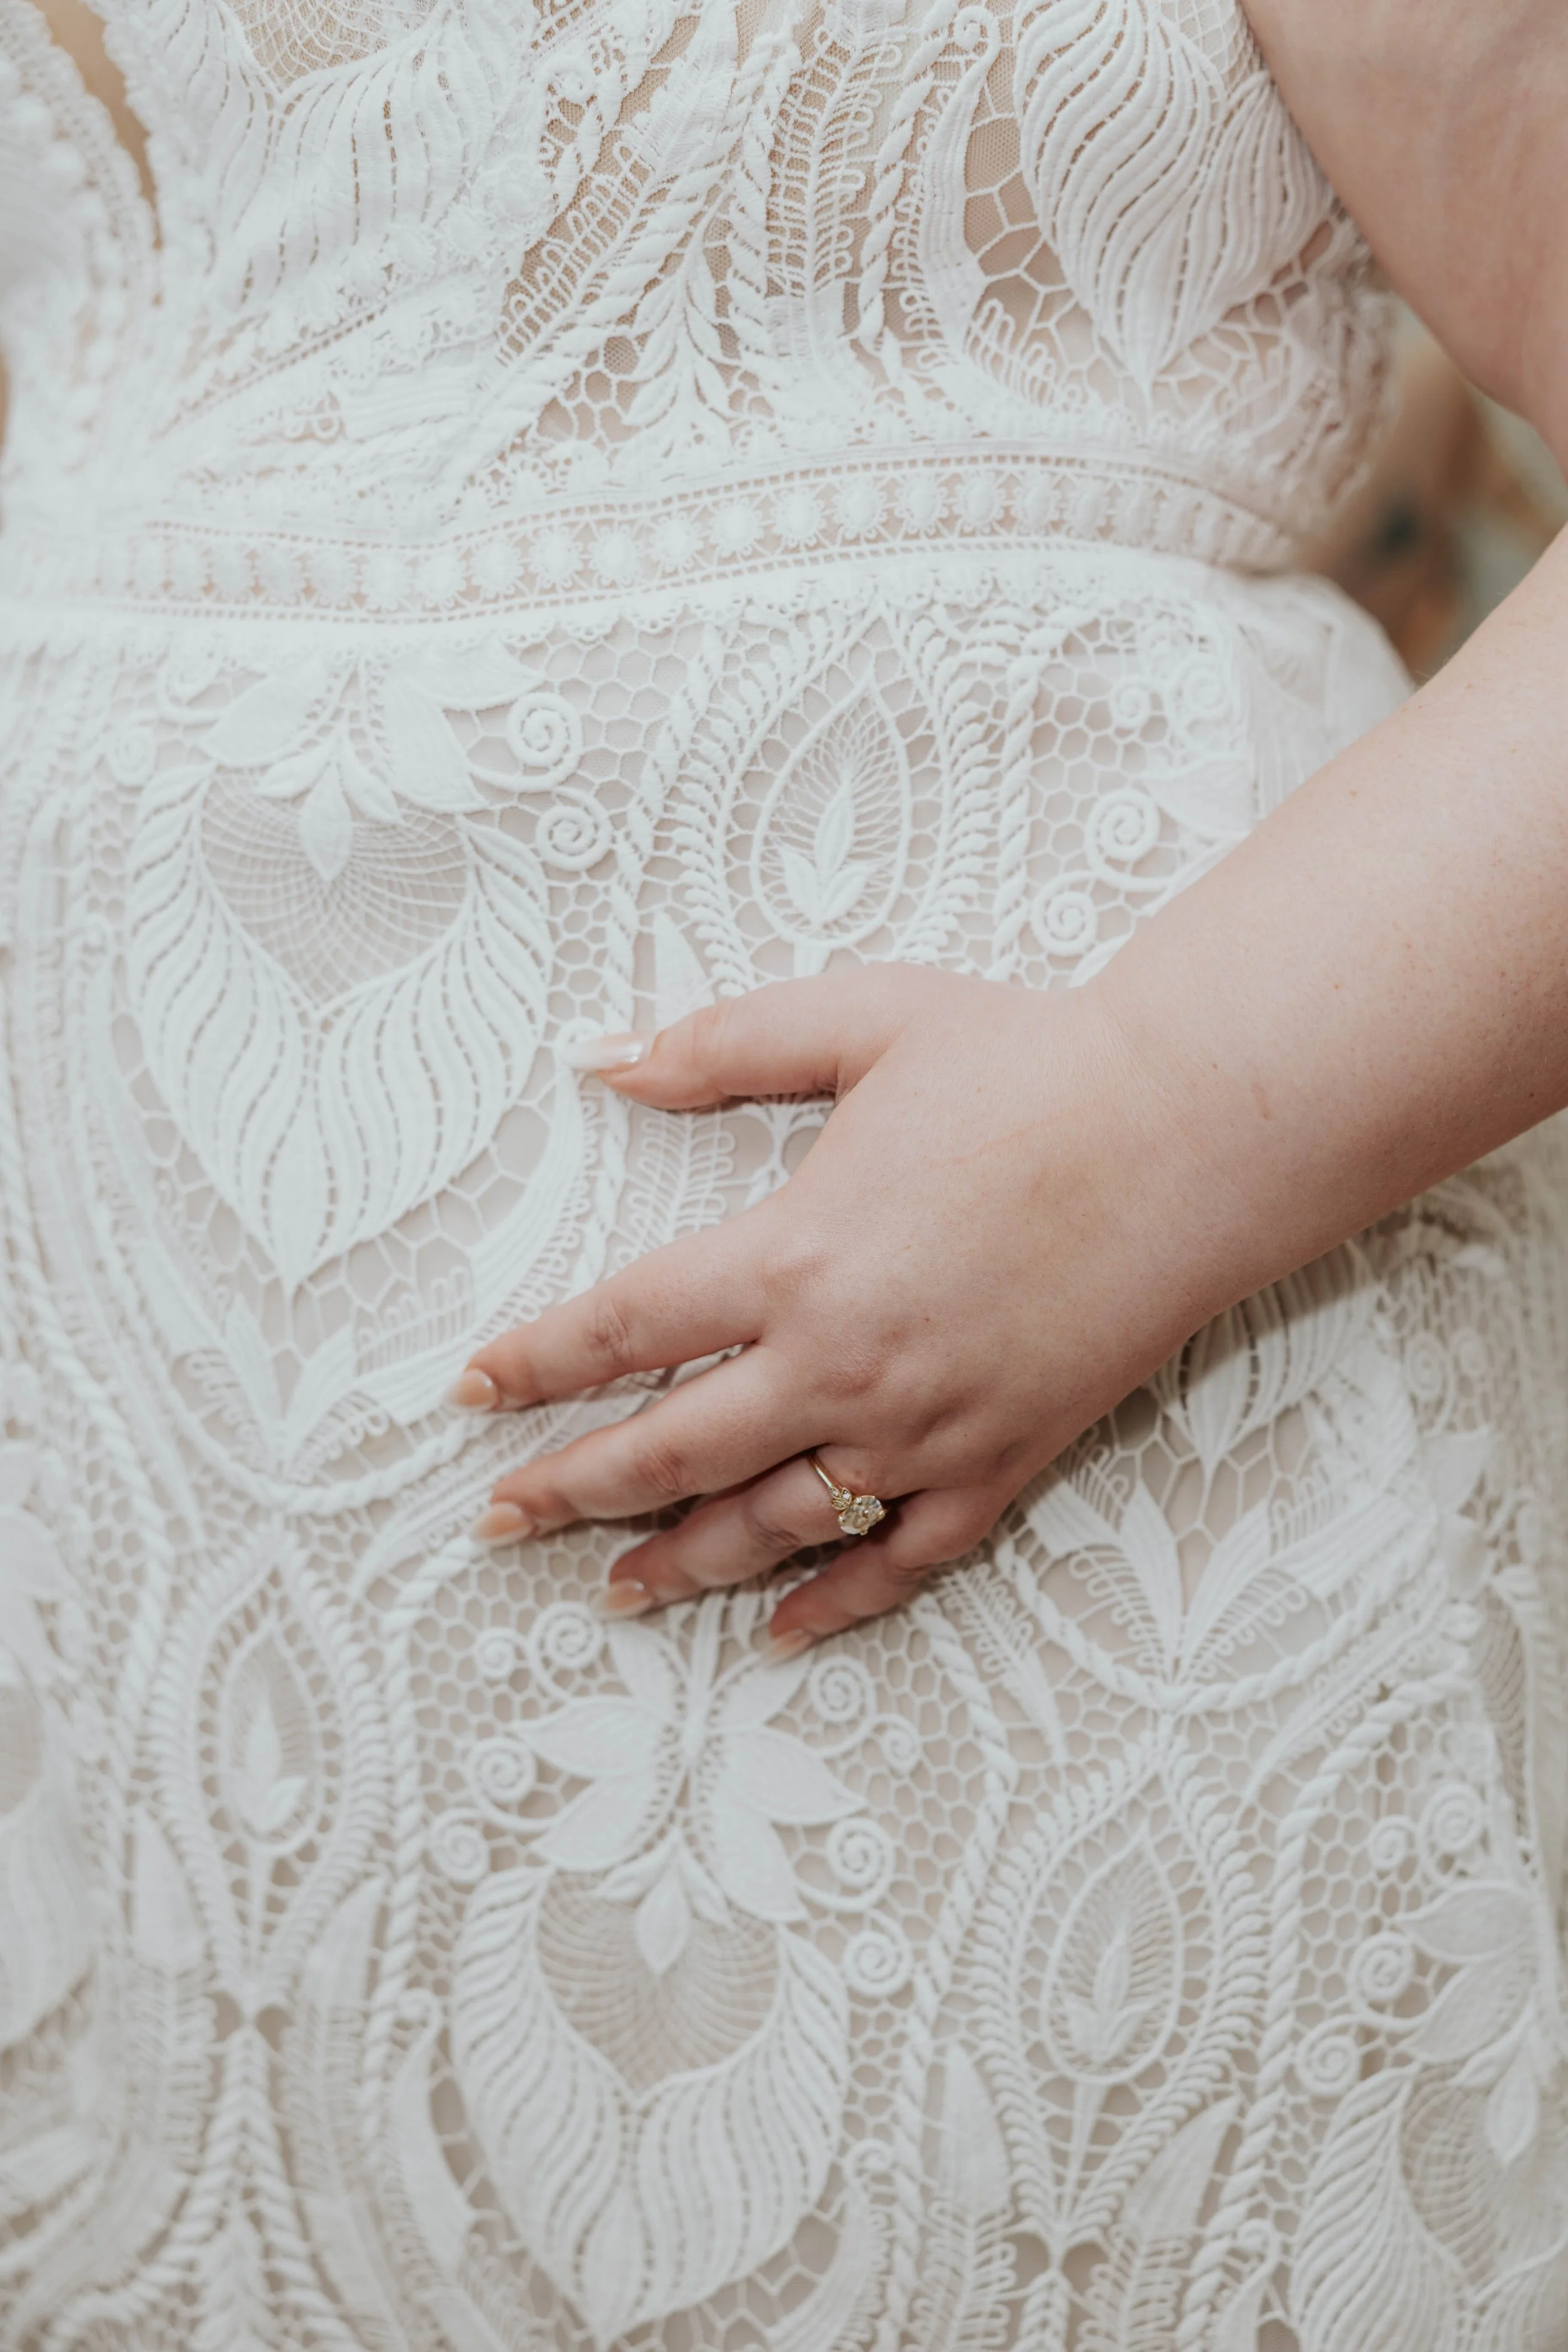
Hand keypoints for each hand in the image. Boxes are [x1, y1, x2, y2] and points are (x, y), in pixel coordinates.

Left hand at [456, 964, 1210, 1649]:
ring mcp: (921, 1429)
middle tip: (496, 1523)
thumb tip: (602, 1057)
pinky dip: (835, 1606)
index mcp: (791, 1257)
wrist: (1190, 1132)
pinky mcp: (1000, 1462)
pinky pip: (902, 1562)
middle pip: (668, 1452)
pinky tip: (779, 1634)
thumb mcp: (861, 1021)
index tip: (467, 1395)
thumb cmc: (1027, 1064)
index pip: (620, 1330)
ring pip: (770, 1526)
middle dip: (569, 1491)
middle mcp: (840, 1364)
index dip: (532, 1366)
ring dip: (678, 1564)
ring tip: (612, 1592)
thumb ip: (719, 1044)